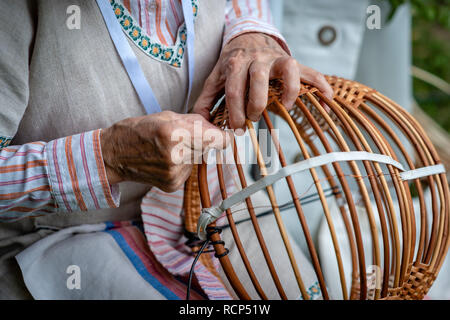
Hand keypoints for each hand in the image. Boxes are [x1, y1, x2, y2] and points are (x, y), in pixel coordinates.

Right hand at [100, 111, 229, 191]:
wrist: (114, 154)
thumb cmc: (138, 131)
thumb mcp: (167, 116)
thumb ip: (196, 122)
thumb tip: (219, 130)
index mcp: (174, 133)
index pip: (216, 139)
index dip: (222, 137)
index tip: (224, 135)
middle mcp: (175, 155)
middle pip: (207, 148)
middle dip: (201, 142)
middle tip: (183, 137)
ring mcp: (174, 173)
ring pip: (198, 160)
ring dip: (190, 153)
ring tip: (170, 149)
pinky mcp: (172, 184)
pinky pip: (188, 171)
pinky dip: (182, 165)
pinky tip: (165, 161)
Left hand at [194, 32, 333, 129]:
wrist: (249, 37)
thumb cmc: (231, 63)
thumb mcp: (215, 78)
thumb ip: (206, 100)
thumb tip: (200, 123)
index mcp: (236, 63)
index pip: (234, 90)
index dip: (235, 113)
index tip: (238, 129)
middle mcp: (257, 59)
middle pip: (259, 79)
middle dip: (256, 104)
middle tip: (254, 119)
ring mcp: (277, 59)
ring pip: (289, 68)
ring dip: (290, 90)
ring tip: (286, 109)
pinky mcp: (293, 62)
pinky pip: (311, 72)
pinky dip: (321, 85)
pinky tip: (327, 101)